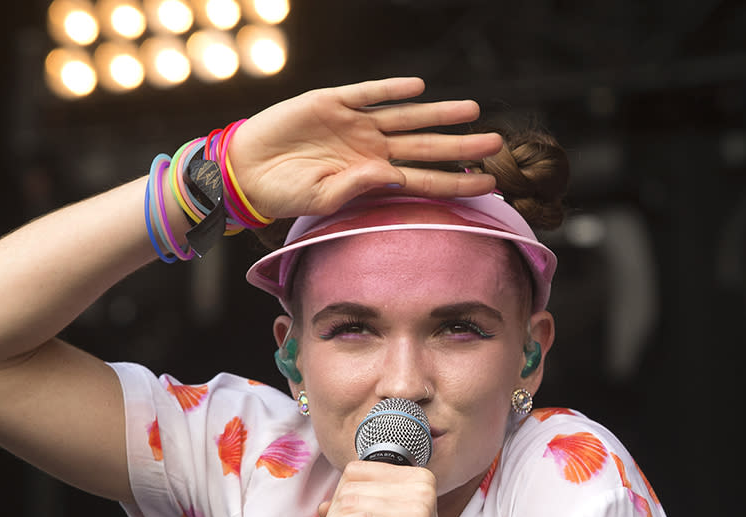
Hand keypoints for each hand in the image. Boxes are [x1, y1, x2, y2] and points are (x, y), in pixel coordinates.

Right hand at [227, 77, 501, 220]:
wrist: (248, 170)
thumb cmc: (283, 194)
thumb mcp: (321, 199)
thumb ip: (356, 188)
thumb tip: (393, 176)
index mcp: (372, 179)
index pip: (424, 182)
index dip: (456, 182)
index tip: (489, 184)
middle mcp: (371, 150)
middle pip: (426, 147)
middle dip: (461, 146)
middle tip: (498, 143)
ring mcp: (355, 125)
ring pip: (406, 117)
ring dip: (438, 114)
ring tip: (472, 111)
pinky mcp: (332, 102)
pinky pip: (368, 93)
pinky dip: (391, 89)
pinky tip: (418, 88)